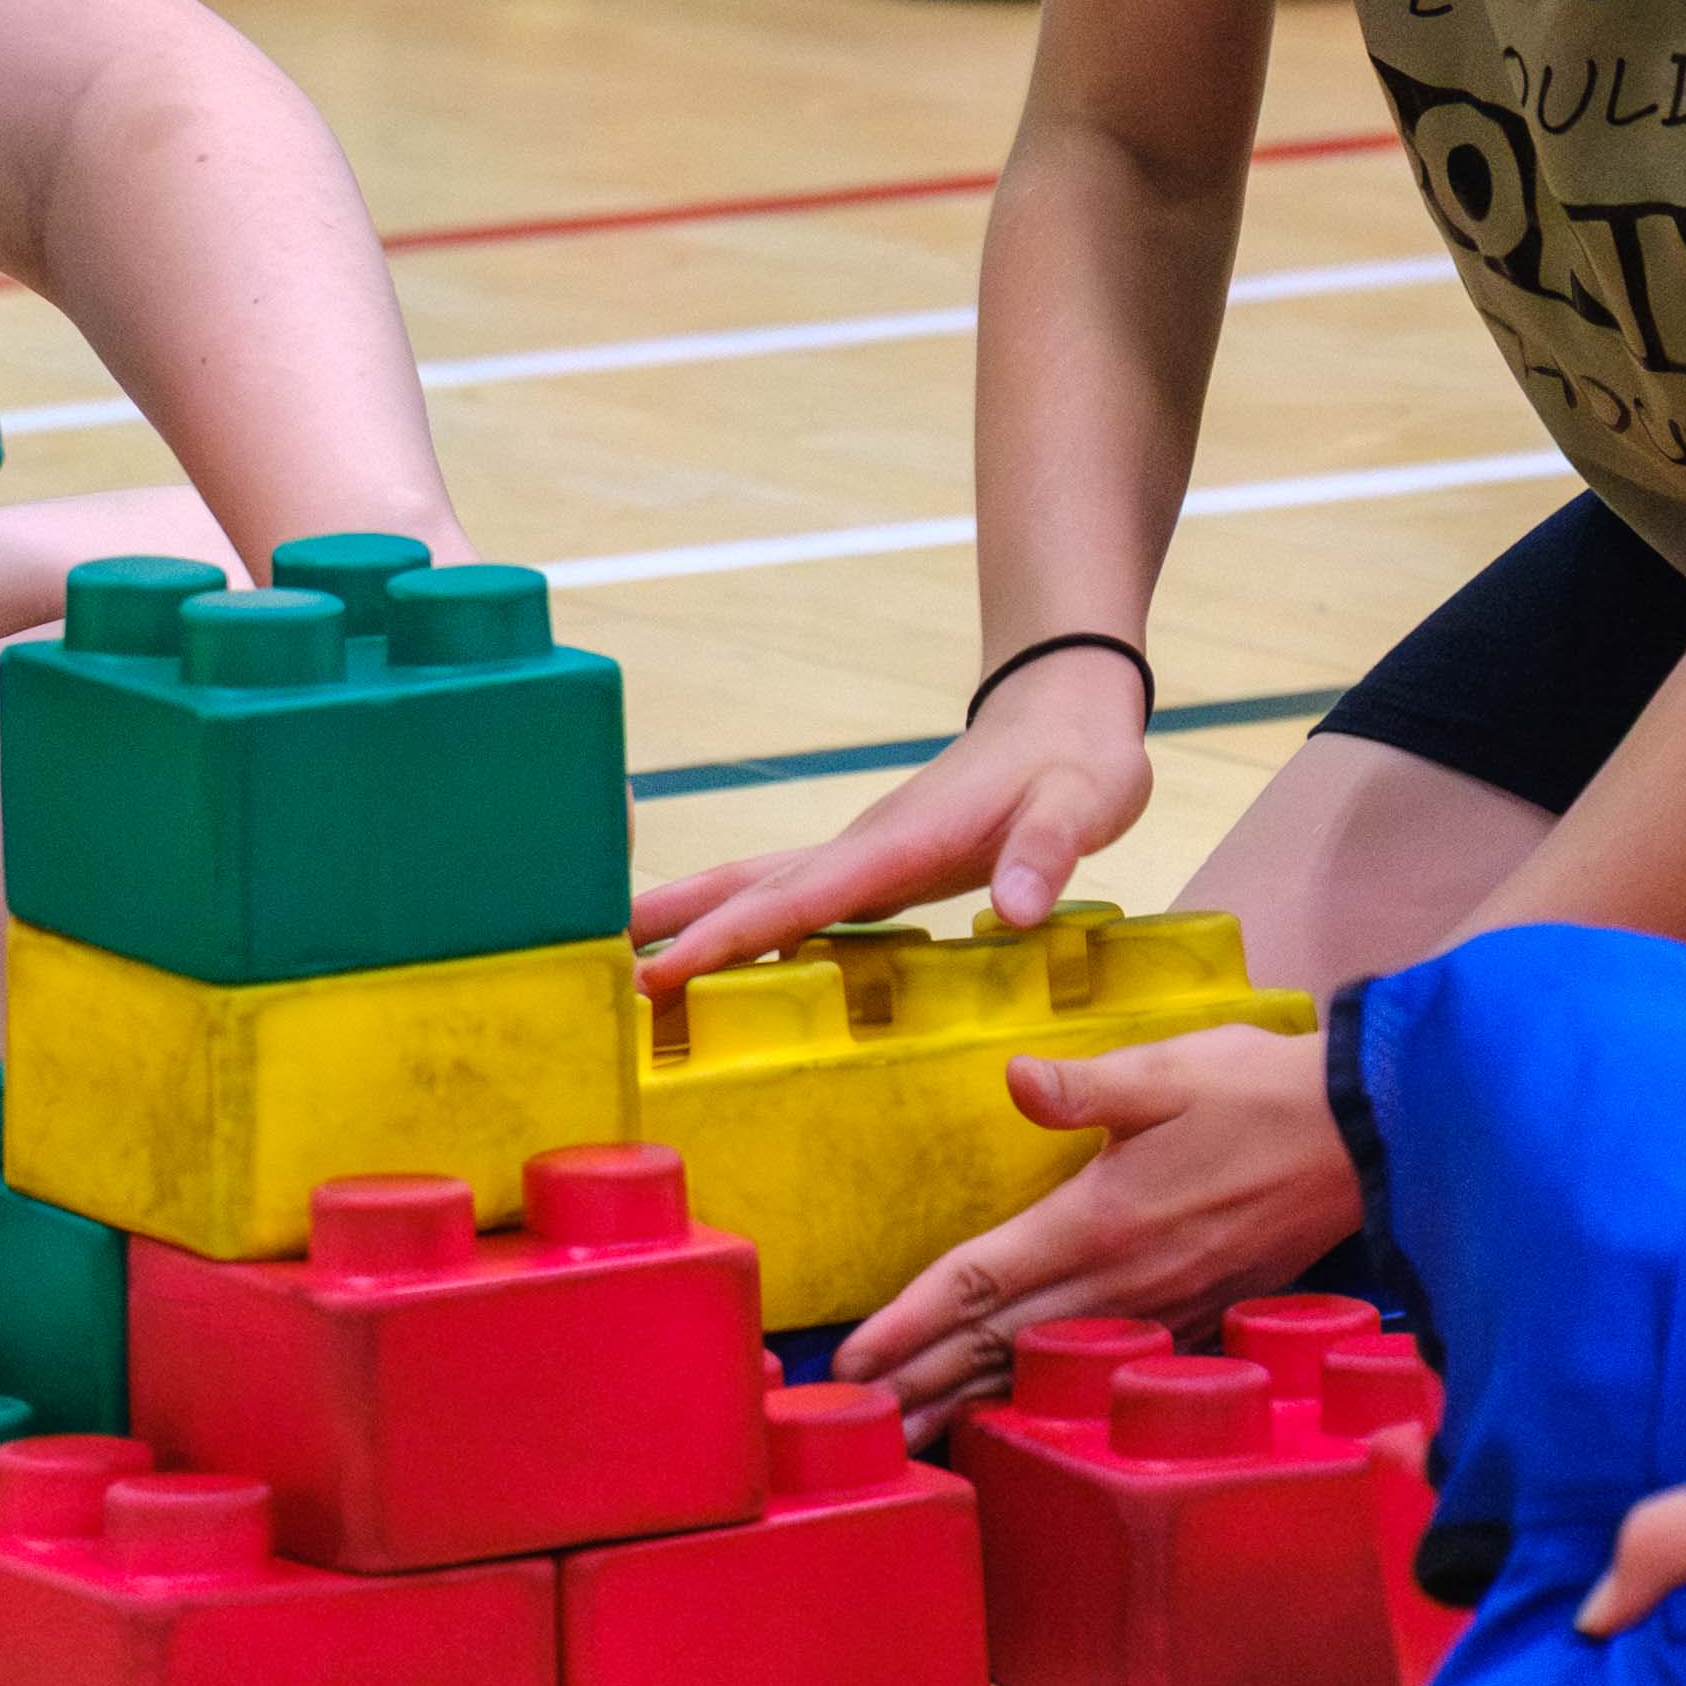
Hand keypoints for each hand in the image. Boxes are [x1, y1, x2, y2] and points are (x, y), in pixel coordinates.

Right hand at [631, 649, 1153, 984]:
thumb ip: (1045, 854)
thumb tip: (1014, 910)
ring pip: (764, 890)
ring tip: (635, 969)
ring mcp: (866, 856)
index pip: (796, 898)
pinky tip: (733, 969)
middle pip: (751, 887)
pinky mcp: (881, 868)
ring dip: (699, 923)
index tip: (660, 973)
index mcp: (899, 842)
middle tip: (604, 971)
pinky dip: (752, 932)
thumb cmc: (1077, 763)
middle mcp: (865, 849)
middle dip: (677, 926)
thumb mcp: (1081, 806)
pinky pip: (799, 905)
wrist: (1069, 712)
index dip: (724, 939)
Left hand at [830, 1021, 1359, 1416]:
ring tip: (916, 1435)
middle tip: (853, 1424)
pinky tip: (1022, 1413)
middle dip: (920, 1385)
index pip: (980, 1280)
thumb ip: (1084, 1085)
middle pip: (995, 1345)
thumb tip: (1016, 1077)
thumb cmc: (1262, 1094)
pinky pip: (1104, 1370)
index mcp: (1098, 1221)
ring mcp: (1162, 1310)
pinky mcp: (1197, 1319)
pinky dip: (1050, 1395)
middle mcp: (1121, 1281)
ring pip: (1044, 1367)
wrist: (1370, 1139)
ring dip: (974, 1403)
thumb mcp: (1168, 1072)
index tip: (853, 1360)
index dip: (910, 1323)